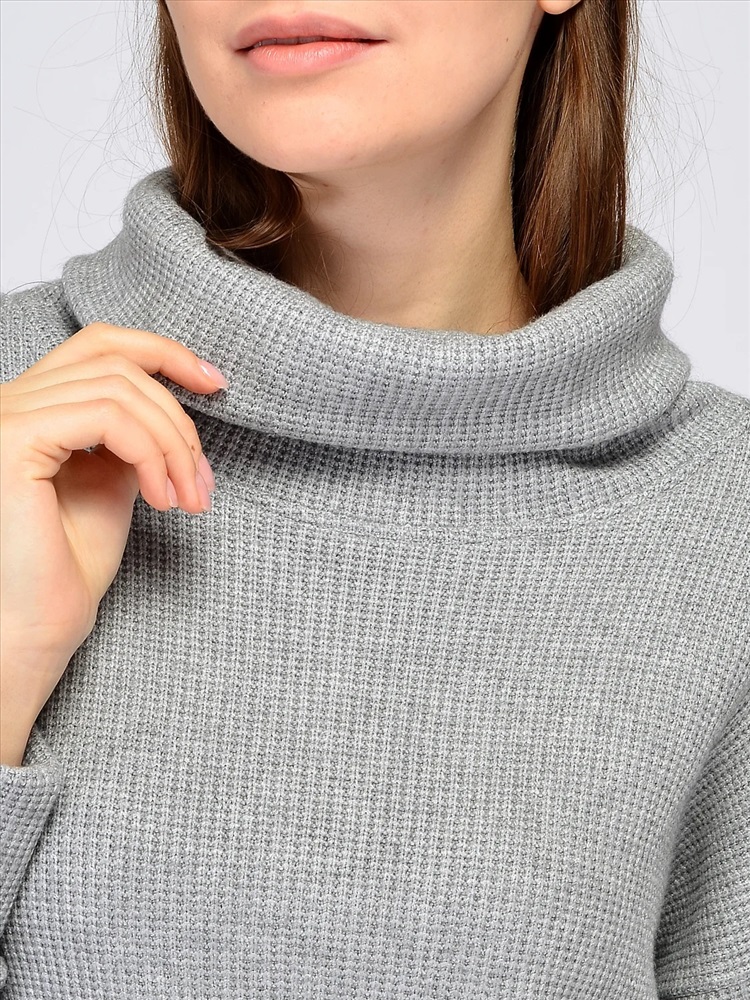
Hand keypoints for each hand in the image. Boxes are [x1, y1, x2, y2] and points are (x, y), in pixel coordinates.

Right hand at [0, 321, 226, 731]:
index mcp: (30, 407)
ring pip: (120, 389)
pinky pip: (107, 415)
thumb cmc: (67, 571)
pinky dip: (151, 452)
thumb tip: (169, 408)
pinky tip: (163, 498)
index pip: (99, 344)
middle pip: (116, 362)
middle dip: (179, 418)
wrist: (34, 632)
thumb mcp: (112, 485)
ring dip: (173, 444)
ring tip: (190, 499)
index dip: (163, 352)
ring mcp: (6, 416)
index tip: (216, 383)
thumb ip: (131, 437)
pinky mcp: (13, 438)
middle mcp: (9, 401)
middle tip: (204, 481)